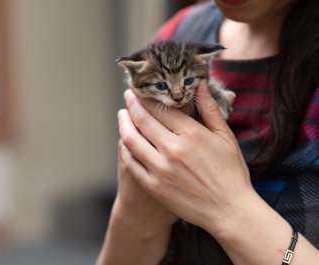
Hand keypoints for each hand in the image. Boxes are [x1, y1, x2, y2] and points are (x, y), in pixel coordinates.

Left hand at [118, 80, 252, 233]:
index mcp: (192, 135)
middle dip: (132, 103)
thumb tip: (201, 83)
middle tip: (128, 94)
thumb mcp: (226, 137)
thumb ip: (210, 108)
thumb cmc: (231, 173)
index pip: (161, 108)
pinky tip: (125, 141)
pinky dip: (125, 148)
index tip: (140, 87)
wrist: (229, 211)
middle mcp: (173, 150)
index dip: (147, 95)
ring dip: (123, 123)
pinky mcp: (153, 186)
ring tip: (122, 114)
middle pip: (143, 120)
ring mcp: (161, 169)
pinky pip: (131, 162)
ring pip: (131, 139)